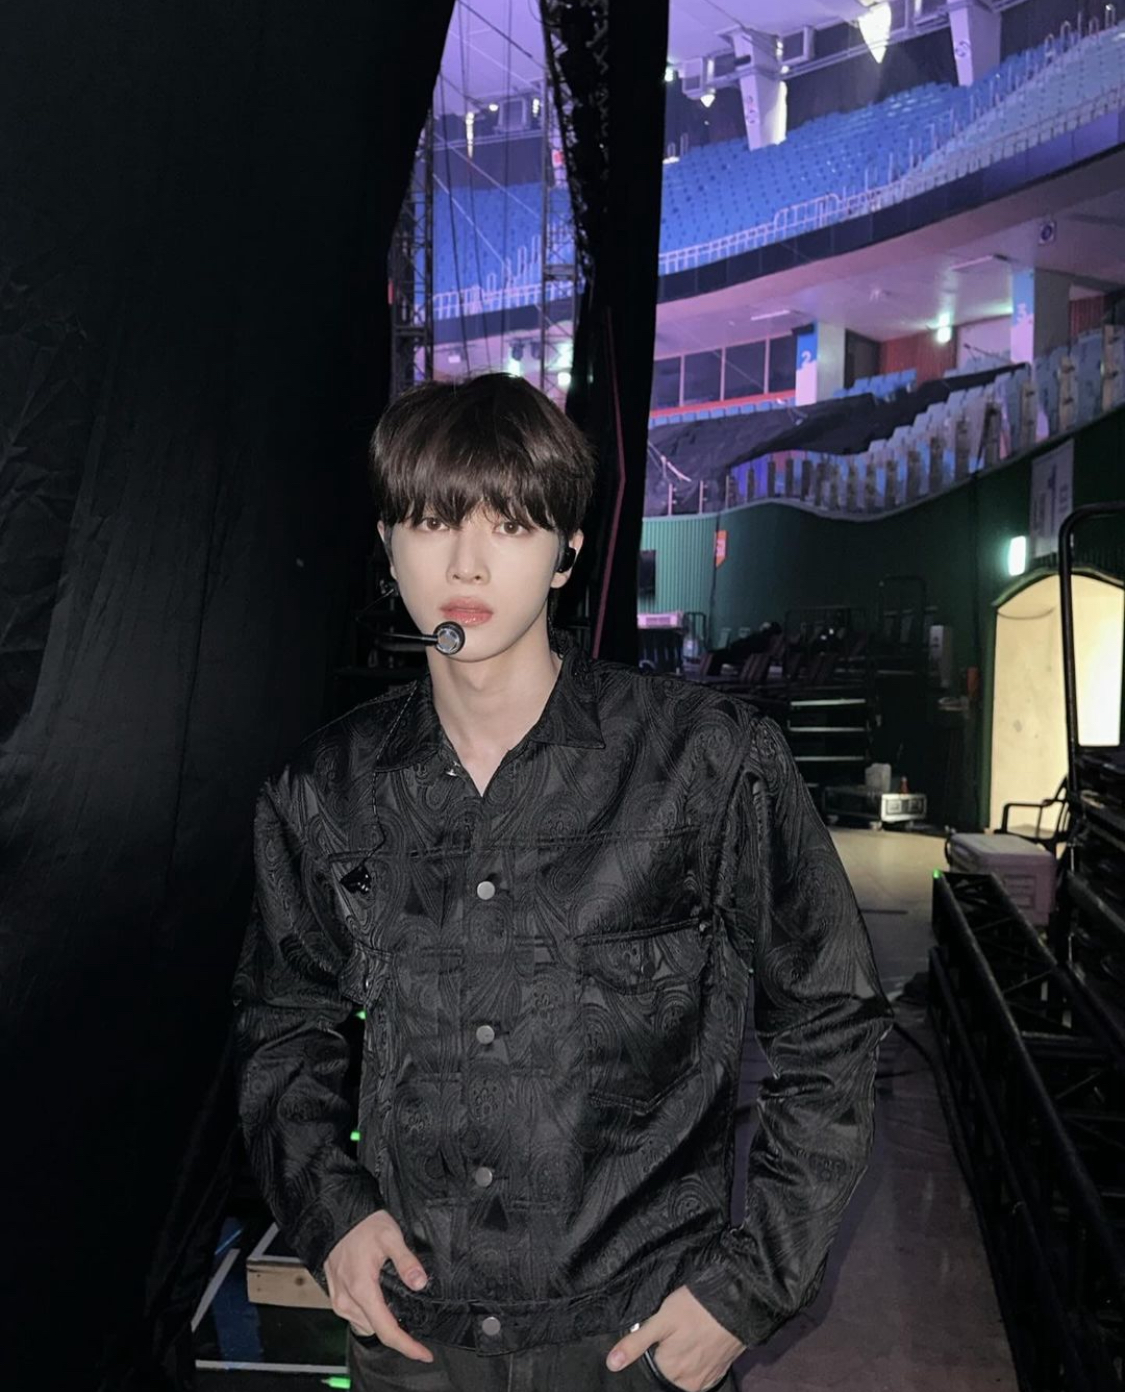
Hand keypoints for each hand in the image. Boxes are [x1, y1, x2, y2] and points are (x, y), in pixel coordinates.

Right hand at [323, 1209, 432, 1361]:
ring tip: (399, 1311)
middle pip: (376, 1330)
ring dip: (382, 1323)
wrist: (337, 1213)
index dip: (407, 1346)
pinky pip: (354, 1316)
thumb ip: (406, 1261)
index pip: (386, 1330)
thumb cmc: (362, 1223)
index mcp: (361, 1289)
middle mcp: (347, 1300)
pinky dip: (369, 1315)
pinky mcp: (335, 1295)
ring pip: (365, 1325)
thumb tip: (420, 1283)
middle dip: (398, 1333)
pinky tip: (380, 1302)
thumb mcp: (391, 1236)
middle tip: (417, 1326)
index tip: (424, 1353)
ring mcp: (339, 1299)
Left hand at [605, 1286, 744, 1391]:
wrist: (736, 1301)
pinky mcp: (719, 1372)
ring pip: (685, 1369)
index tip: (663, 1330)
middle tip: (678, 1328)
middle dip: (670, 1351)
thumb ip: (635, 1344)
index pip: (652, 1362)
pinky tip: (702, 1339)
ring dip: (685, 1355)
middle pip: (669, 1368)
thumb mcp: (661, 1320)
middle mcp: (687, 1383)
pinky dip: (699, 1358)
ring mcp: (705, 1379)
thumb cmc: (695, 1308)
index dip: (655, 1344)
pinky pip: (701, 1371)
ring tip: (691, 1332)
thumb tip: (611, 1364)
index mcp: (669, 1372)